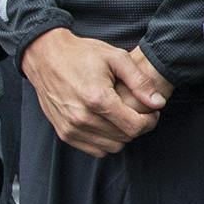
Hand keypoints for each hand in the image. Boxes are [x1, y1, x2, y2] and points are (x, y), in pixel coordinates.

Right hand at [23, 28, 167, 158]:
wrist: (45, 56)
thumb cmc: (80, 54)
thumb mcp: (116, 57)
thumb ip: (140, 81)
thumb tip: (158, 103)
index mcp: (97, 99)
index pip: (135, 127)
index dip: (150, 121)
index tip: (151, 111)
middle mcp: (82, 117)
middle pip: (125, 138)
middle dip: (137, 126)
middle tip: (136, 110)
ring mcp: (71, 127)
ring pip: (112, 147)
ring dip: (121, 135)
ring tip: (120, 116)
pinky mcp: (64, 133)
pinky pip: (95, 150)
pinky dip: (105, 140)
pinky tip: (105, 122)